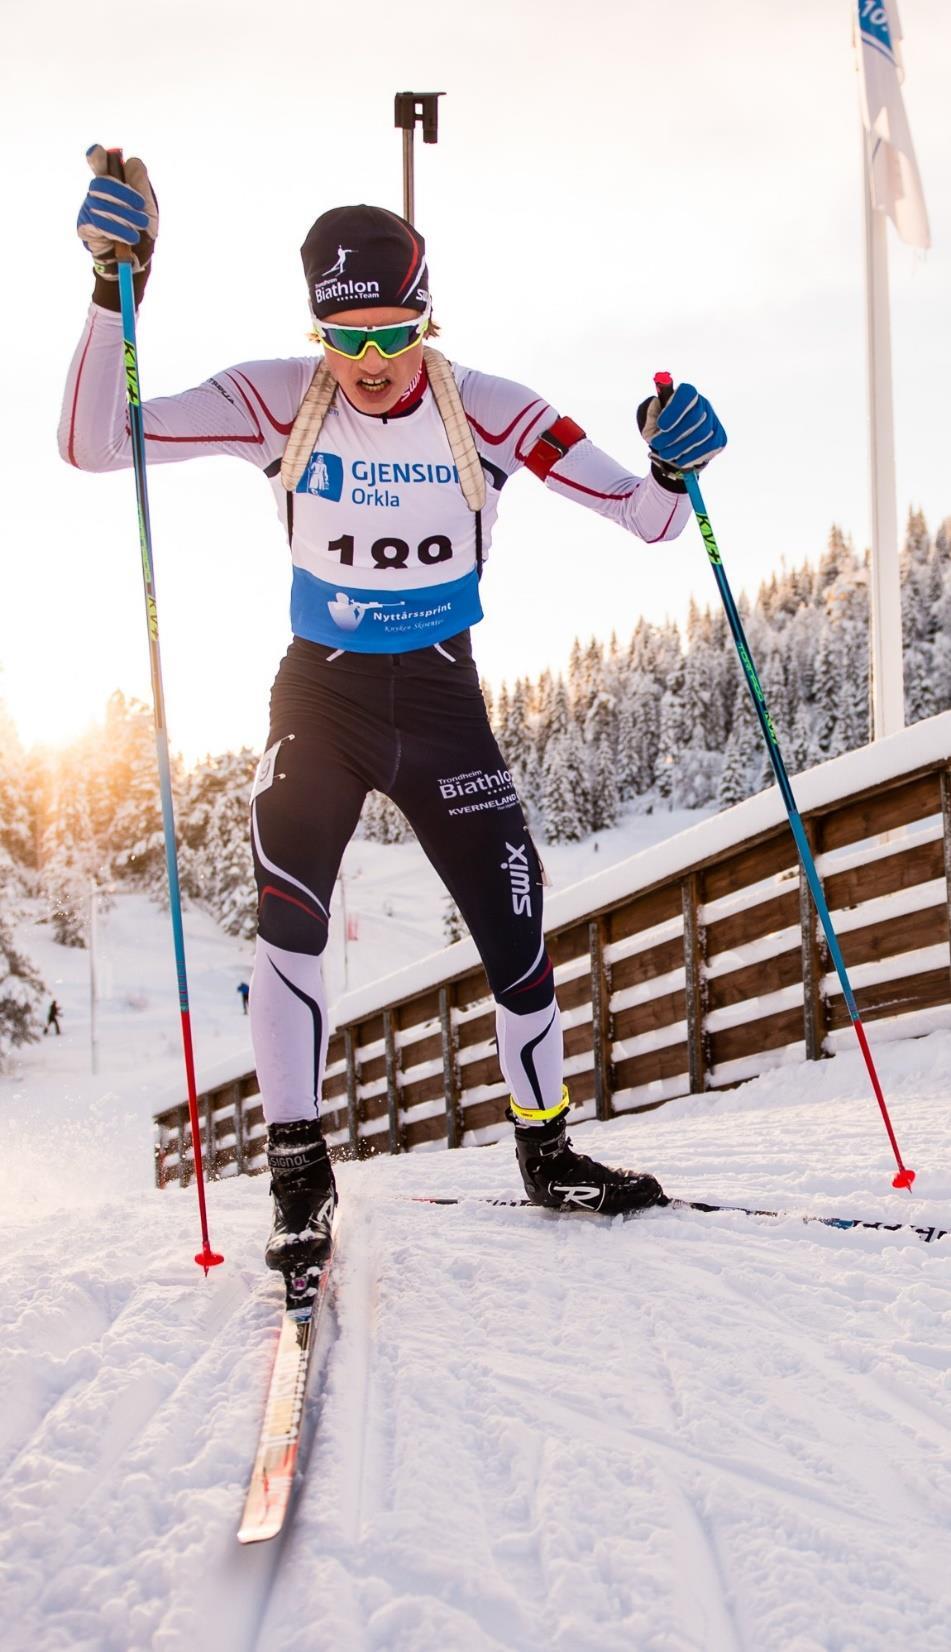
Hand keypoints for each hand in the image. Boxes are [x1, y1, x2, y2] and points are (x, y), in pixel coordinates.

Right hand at [77, 144, 157, 277]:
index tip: (97, 152)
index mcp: (112, 183)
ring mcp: (88, 207)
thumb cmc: (142, 232)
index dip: (96, 156)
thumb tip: (132, 161)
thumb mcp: (149, 209)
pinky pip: (97, 221)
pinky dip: (117, 229)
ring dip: (125, 214)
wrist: (135, 262)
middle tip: (141, 207)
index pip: (99, 162)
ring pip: (100, 201)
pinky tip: (128, 238)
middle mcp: (97, 192)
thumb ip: (142, 186)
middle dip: (124, 194)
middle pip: (102, 181)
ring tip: (140, 226)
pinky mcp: (83, 225)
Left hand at [637, 382, 725, 481]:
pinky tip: (680, 460)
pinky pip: (709, 447)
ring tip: (665, 454)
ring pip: (701, 434)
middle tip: (657, 444)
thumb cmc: (662, 432)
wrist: (676, 449)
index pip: (687, 394)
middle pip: (694, 417)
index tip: (661, 425)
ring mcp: (713, 421)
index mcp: (687, 394)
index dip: (675, 409)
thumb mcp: (651, 424)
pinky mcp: (720, 438)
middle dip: (673, 434)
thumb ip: (651, 415)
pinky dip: (692, 456)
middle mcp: (703, 404)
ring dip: (680, 447)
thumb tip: (655, 403)